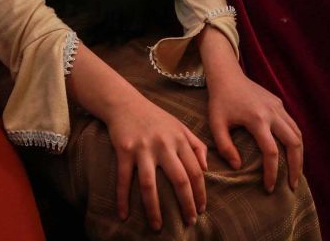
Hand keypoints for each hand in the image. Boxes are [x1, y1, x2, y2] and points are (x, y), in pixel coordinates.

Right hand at [106, 95, 207, 230]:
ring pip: (150, 184)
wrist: (125, 102)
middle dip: (186, 204)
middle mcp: (164, 144)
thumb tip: (206, 168)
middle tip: (189, 222)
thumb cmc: (154, 117)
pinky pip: (124, 179)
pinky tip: (123, 215)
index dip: (200, 193)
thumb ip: (196, 144)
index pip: (196, 171)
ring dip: (154, 209)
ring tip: (157, 226)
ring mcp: (143, 148)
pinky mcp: (124, 150)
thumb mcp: (179, 126)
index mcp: (179, 139)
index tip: (201, 209)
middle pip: (179, 180)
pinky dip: (122, 198)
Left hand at [199, 26, 302, 191]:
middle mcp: (272, 113)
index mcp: (257, 119)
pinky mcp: (279, 103)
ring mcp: (278, 107)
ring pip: (298, 134)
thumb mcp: (216, 124)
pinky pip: (293, 125)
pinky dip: (296, 141)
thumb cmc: (219, 101)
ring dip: (300, 155)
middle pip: (294, 144)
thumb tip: (238, 167)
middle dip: (296, 167)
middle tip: (293, 186)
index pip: (271, 152)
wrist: (227, 76)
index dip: (272, 172)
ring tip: (295, 173)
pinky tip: (293, 153)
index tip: (269, 188)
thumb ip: (225, 146)